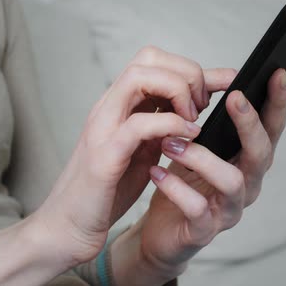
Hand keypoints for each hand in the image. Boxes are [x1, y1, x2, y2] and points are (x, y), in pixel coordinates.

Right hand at [28, 46, 234, 267]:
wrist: (67, 227)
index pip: (152, 59)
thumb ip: (162, 125)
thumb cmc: (107, 189)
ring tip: (194, 119)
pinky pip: (138, 124)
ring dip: (177, 92)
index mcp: (118, 105)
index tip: (218, 86)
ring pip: (139, 78)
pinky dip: (170, 124)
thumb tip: (194, 108)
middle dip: (186, 74)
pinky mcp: (103, 157)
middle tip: (203, 106)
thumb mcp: (142, 149)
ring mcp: (102, 129)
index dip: (190, 67)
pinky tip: (189, 138)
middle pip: (148, 58)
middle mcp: (108, 108)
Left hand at [111, 68, 285, 285]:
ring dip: (202, 156)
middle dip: (251, 124)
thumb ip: (208, 119)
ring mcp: (228, 209)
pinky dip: (175, 188)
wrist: (159, 230)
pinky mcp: (204, 230)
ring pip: (231, 180)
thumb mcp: (195, 145)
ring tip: (171, 141)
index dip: (278, 102)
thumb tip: (220, 78)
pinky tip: (157, 172)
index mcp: (246, 161)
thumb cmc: (181, 183)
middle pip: (262, 153)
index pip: (270, 128)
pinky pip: (197, 209)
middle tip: (234, 98)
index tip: (277, 72)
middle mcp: (246, 185)